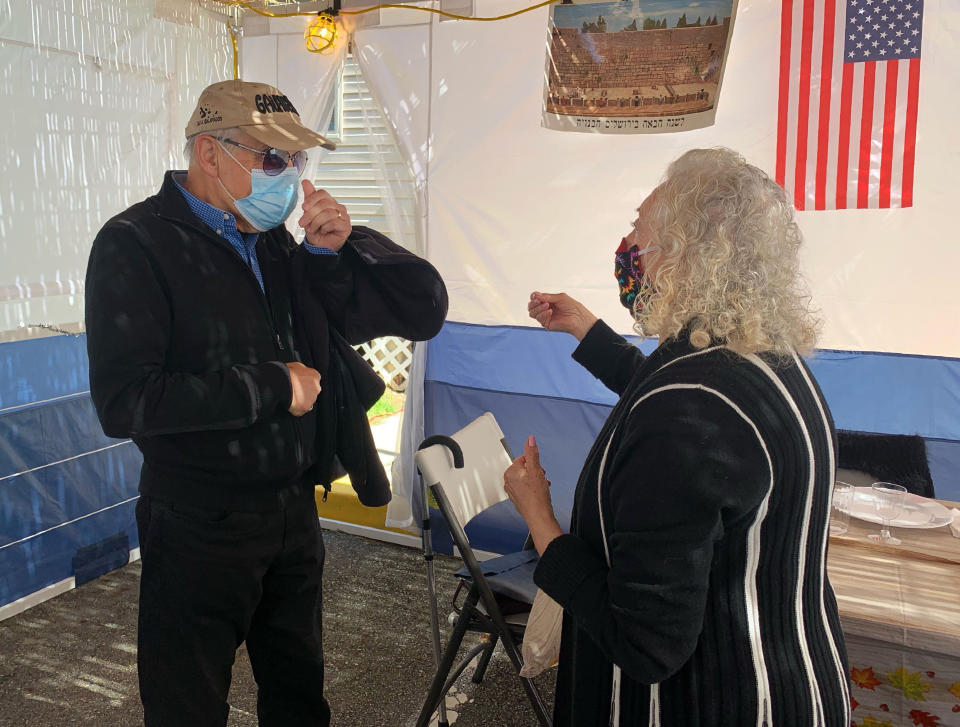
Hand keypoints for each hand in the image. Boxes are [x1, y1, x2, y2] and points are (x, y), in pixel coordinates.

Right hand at [286, 361, 321, 415]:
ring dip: (301, 399)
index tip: (298, 383)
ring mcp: (312, 398)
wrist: (281, 383)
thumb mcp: (295, 365)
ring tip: (290, 397)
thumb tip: (299, 373)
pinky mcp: (306, 407)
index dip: (304, 382)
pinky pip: (302, 409)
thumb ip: (301, 370)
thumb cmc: (287, 373)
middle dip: (304, 391)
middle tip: (293, 390)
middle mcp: (317, 387)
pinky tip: (290, 403)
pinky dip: (297, 407)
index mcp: (315, 375)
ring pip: (307, 400)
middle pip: (311, 390)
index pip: (313, 380)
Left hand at [299, 180, 350, 250]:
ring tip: (312, 229)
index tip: (303, 207)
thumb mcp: (309, 213)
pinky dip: (324, 228)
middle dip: (310, 214)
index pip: (322, 193)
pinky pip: (334, 223)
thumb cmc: (316, 230)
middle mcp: (338, 207)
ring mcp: (344, 216)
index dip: (312, 199)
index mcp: (329, 201)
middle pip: (324, 204)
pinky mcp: (347, 226)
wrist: (320, 247)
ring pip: (328, 213)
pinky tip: (322, 231)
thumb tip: (305, 181)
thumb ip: (309, 198)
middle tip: (302, 223)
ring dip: (316, 223)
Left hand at [504, 435, 562, 553]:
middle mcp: (508, 481)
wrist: (539, 516)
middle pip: (525, 469)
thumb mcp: (536, 470)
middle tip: (542, 479)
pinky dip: (534, 488)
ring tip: (542, 487)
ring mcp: (512, 491)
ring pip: (526, 478)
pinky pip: (526, 488)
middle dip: (536, 472)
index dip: (534, 464)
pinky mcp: (517, 499)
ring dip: (536, 480)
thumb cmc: (537, 496)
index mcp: (510, 472)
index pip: (523, 459)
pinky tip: (540, 494)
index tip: (539, 471)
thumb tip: (530, 439)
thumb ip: (532, 453)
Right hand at [528, 291, 597, 340]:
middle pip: (531, 306)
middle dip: (533, 302)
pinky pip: (539, 318)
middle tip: (538, 300)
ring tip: (547, 305)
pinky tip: (550, 311)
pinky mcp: (546, 324)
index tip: (535, 295)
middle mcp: (545, 309)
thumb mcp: (560, 297)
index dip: (534, 297)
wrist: (579, 318)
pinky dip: (543, 314)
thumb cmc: (573, 307)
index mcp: (548, 302)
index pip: (535, 299)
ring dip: (538, 308)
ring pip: (532, 313)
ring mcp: (545, 317)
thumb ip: (547, 296)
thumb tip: (535, 295)